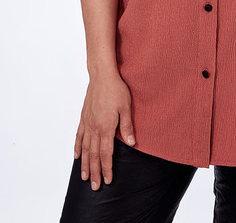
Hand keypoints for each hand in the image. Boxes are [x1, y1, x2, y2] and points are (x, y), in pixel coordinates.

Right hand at [74, 73, 135, 189]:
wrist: (102, 76)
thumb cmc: (117, 89)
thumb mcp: (126, 107)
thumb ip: (127, 126)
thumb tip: (131, 143)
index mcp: (106, 127)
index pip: (106, 153)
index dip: (107, 168)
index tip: (108, 180)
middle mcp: (94, 128)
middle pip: (94, 155)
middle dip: (95, 172)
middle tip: (95, 186)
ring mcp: (87, 123)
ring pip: (85, 148)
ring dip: (85, 164)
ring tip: (85, 177)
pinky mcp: (84, 117)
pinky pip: (79, 136)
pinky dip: (78, 147)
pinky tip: (77, 156)